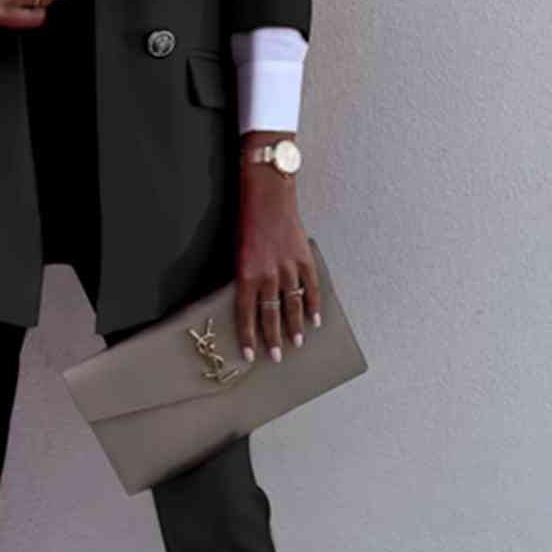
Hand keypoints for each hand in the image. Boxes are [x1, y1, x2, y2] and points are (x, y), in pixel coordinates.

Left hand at [234, 140, 321, 362]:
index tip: (250, 355)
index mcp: (246, 275)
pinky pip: (310, 287)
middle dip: (272, 338)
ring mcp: (288, 268)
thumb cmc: (246, 222)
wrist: (267, 194)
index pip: (246, 315)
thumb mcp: (236, 252)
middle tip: (276, 356)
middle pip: (270, 315)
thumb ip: (244, 278)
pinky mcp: (304, 259)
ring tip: (297, 343)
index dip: (248, 337)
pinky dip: (313, 304)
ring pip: (292, 305)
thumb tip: (250, 302)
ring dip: (294, 326)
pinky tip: (314, 319)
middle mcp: (267, 275)